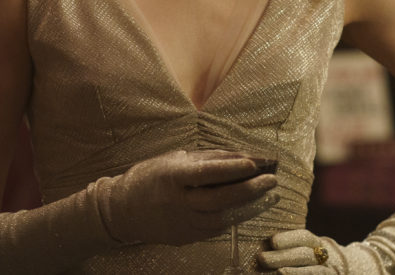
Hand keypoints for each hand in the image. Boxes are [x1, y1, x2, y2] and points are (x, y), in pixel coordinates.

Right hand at [102, 150, 278, 245]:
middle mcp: (178, 202)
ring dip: (249, 207)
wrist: (123, 210)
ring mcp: (182, 223)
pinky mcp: (186, 237)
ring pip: (222, 218)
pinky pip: (216, 229)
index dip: (232, 169)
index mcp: (173, 177)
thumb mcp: (176, 159)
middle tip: (272, 181)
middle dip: (249, 190)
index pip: (207, 173)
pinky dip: (235, 218)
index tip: (255, 163)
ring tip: (270, 196)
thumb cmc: (152, 176)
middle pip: (219, 200)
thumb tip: (242, 156)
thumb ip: (209, 159)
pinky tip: (250, 208)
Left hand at [257, 229, 333, 273]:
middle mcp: (324, 258)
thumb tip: (262, 242)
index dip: (288, 239)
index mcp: (317, 244)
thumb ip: (290, 246)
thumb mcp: (306, 248)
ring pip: (313, 272)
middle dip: (282, 257)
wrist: (341, 270)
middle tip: (262, 258)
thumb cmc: (310, 259)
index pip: (304, 237)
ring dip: (292, 272)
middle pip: (304, 255)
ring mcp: (327, 272)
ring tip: (276, 273)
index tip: (271, 241)